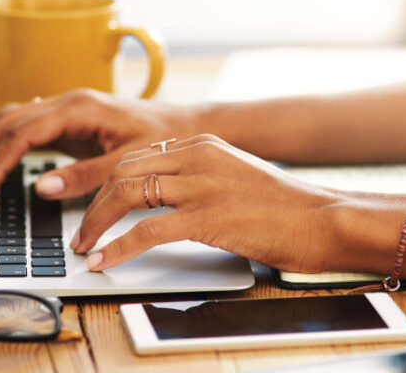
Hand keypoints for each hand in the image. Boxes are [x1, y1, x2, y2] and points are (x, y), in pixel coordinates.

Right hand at [0, 89, 199, 201]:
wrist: (186, 126)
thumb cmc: (163, 140)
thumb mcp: (128, 163)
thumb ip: (86, 176)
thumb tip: (41, 187)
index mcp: (79, 107)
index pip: (22, 133)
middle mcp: (67, 101)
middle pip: (6, 121)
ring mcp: (65, 108)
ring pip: (10, 119)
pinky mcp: (68, 120)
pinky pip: (24, 125)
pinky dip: (0, 141)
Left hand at [71, 134, 338, 272]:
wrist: (324, 219)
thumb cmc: (285, 207)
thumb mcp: (235, 176)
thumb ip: (200, 178)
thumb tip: (162, 200)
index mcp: (202, 145)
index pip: (136, 157)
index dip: (105, 183)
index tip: (92, 205)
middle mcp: (197, 157)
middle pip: (124, 171)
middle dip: (93, 203)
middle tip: (80, 231)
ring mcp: (202, 185)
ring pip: (127, 194)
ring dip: (96, 224)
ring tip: (84, 247)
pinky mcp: (208, 217)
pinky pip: (147, 230)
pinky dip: (118, 248)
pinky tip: (105, 261)